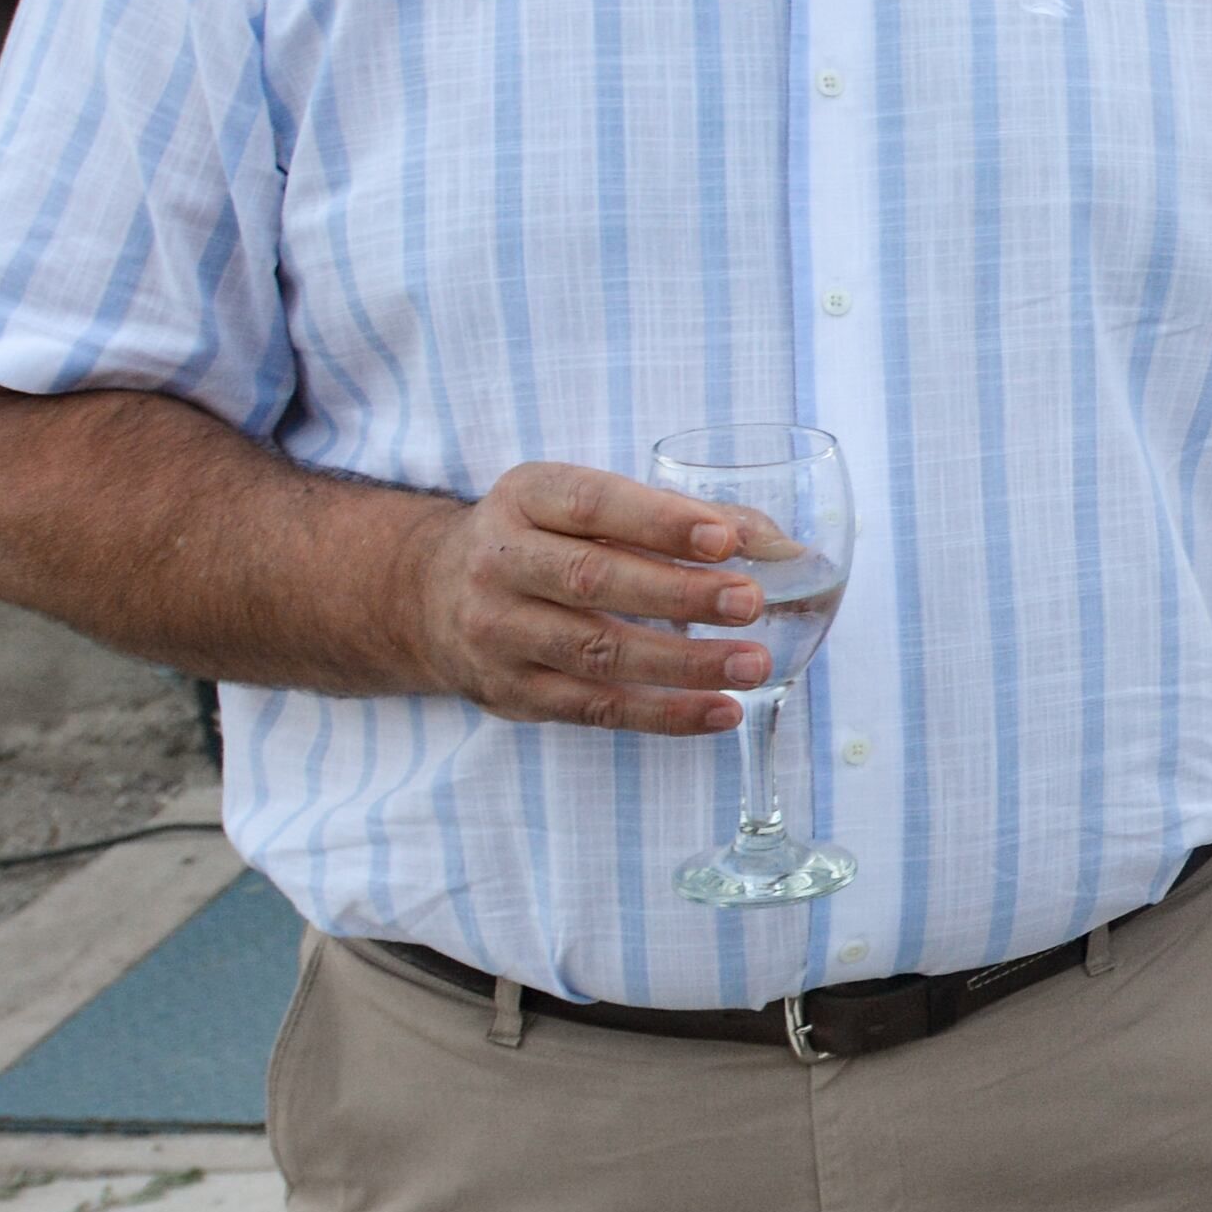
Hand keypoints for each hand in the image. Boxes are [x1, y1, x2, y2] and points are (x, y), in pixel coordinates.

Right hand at [399, 463, 783, 734]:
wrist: (431, 595)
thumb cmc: (546, 540)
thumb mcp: (588, 505)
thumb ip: (682, 517)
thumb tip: (780, 547)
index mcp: (524, 498)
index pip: (591, 505)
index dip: (660, 522)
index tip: (726, 539)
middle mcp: (500, 564)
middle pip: (593, 580)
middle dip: (680, 594)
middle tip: (751, 602)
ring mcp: (500, 633)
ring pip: (596, 652)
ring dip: (684, 663)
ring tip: (754, 664)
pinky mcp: (513, 693)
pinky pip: (595, 708)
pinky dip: (664, 713)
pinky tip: (722, 711)